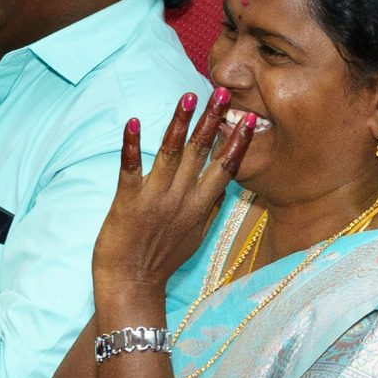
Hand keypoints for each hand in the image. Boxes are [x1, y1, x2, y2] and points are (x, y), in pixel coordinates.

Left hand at [93, 91, 253, 308]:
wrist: (131, 284)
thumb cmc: (161, 261)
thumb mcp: (195, 236)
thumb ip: (209, 209)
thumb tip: (224, 188)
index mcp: (199, 207)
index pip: (225, 168)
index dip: (237, 142)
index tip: (249, 118)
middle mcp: (181, 199)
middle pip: (201, 153)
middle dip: (212, 121)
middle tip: (221, 93)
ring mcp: (155, 199)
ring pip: (171, 154)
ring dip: (179, 124)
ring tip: (187, 98)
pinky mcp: (127, 202)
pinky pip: (130, 168)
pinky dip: (132, 145)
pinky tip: (134, 122)